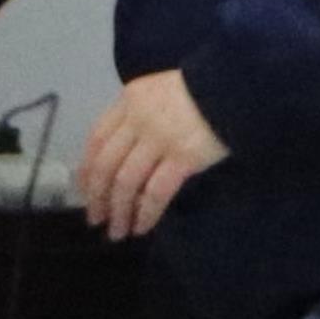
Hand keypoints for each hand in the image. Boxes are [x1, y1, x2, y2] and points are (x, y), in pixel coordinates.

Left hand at [76, 68, 227, 239]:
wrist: (235, 87)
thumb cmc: (201, 90)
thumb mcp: (159, 93)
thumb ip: (138, 116)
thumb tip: (123, 154)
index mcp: (129, 101)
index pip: (97, 138)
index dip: (86, 168)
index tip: (84, 191)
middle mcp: (137, 119)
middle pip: (106, 164)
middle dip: (97, 196)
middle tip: (95, 219)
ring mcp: (159, 139)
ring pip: (126, 181)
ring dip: (118, 211)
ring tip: (117, 231)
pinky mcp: (183, 157)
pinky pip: (156, 192)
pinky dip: (146, 213)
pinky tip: (142, 227)